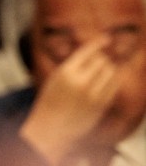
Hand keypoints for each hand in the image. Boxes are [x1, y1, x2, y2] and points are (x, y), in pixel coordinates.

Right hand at [19, 34, 120, 165]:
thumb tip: (96, 52)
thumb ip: (74, 65)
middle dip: (100, 61)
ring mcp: (92, 94)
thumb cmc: (51, 101)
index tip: (106, 38)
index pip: (87, 52)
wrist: (50, 127)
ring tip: (98, 75)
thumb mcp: (56, 78)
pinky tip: (104, 83)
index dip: (98, 43)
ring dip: (107, 70)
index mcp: (65, 73)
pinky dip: (112, 81)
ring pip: (110, 71)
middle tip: (94, 65)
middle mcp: (80, 82)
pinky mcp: (101, 104)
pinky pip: (114, 85)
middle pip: (101, 60)